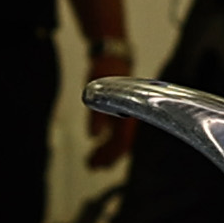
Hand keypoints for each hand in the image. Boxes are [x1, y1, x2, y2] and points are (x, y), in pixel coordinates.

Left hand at [81, 50, 137, 169]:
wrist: (113, 55)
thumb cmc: (108, 68)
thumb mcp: (97, 90)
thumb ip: (96, 115)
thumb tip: (94, 136)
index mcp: (128, 112)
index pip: (122, 141)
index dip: (110, 155)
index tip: (99, 164)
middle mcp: (130, 116)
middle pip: (121, 144)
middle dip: (108, 157)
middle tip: (92, 166)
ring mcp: (127, 115)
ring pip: (120, 139)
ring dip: (107, 151)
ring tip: (94, 162)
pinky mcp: (122, 112)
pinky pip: (118, 132)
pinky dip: (109, 141)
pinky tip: (100, 145)